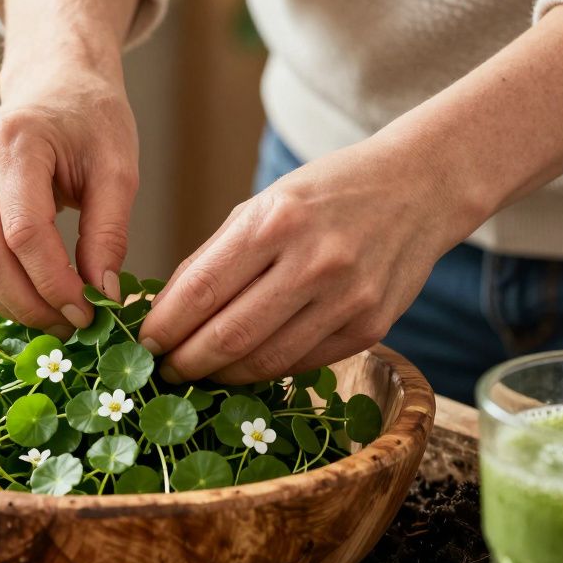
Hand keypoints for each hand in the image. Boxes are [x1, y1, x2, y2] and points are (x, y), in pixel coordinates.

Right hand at [0, 67, 139, 334]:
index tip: (88, 313)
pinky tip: (31, 297)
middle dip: (29, 303)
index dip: (54, 283)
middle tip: (71, 326)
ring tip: (54, 317)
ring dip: (9, 304)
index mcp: (15, 142)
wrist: (55, 84)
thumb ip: (109, 232)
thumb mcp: (119, 169)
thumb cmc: (91, 120)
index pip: (23, 233)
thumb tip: (101, 295)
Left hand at [138, 138, 480, 383]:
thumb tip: (161, 312)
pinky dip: (266, 370)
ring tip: (199, 374)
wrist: (419, 187)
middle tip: (163, 371)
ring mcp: (348, 299)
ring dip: (223, 375)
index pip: (200, 291)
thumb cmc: (326, 194)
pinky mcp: (372, 328)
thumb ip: (213, 258)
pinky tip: (245, 367)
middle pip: (229, 336)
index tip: (142, 345)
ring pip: (266, 360)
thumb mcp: (263, 206)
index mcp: (275, 222)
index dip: (164, 327)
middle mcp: (314, 262)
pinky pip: (302, 363)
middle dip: (186, 362)